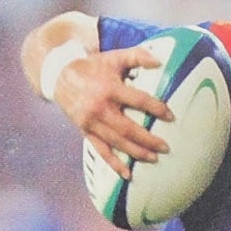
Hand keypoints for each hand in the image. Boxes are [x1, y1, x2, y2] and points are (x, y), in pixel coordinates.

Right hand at [54, 46, 174, 179]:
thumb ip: (138, 55)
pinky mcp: (85, 131)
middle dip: (148, 139)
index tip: (170, 116)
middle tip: (165, 147)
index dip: (156, 109)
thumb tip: (160, 62)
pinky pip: (101, 151)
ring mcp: (92, 122)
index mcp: (110, 88)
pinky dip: (114, 164)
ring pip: (117, 142)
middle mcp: (100, 108)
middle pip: (128, 128)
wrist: (59, 75)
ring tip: (153, 159)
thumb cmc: (92, 66)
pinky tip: (127, 174)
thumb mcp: (114, 56)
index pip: (138, 100)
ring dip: (136, 152)